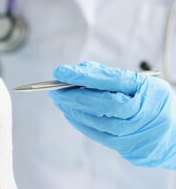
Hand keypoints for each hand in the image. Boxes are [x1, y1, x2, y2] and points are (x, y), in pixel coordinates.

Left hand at [49, 61, 175, 169]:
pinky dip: (80, 123)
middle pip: (101, 103)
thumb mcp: (140, 82)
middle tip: (54, 89)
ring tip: (59, 100)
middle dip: (72, 95)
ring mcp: (133, 132)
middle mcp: (140, 112)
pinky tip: (69, 114)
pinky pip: (97, 134)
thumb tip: (80, 71)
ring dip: (72, 109)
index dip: (83, 76)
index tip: (60, 72)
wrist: (172, 135)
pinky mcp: (125, 146)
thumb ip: (110, 75)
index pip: (109, 80)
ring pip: (96, 120)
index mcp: (146, 89)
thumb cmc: (152, 102)